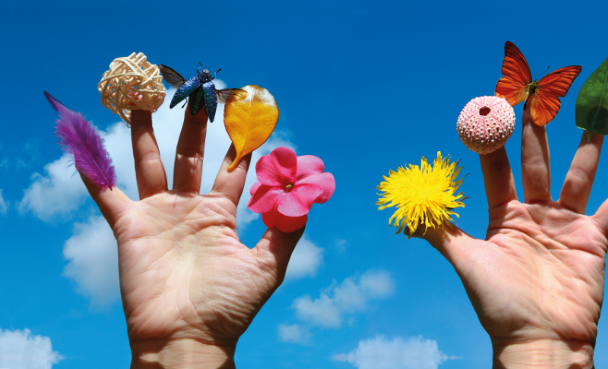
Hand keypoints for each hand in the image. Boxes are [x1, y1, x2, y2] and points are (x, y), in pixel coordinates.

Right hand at [81, 109, 302, 368]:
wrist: (187, 338)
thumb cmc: (229, 307)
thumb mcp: (267, 268)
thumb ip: (286, 233)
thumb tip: (306, 201)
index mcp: (221, 215)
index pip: (231, 169)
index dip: (239, 143)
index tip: (245, 114)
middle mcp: (190, 209)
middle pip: (191, 156)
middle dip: (195, 126)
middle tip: (198, 92)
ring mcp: (159, 215)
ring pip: (150, 164)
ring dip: (145, 133)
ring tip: (144, 100)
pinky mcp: (130, 228)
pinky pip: (108, 197)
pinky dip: (96, 176)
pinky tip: (86, 153)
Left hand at [418, 108, 607, 367]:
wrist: (538, 340)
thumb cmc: (498, 305)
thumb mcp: (466, 263)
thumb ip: (442, 235)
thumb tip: (406, 222)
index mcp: (503, 216)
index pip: (498, 168)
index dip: (494, 139)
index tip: (490, 108)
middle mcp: (534, 214)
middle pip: (537, 162)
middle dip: (537, 130)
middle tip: (536, 93)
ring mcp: (566, 225)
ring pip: (578, 174)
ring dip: (586, 143)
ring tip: (590, 108)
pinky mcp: (594, 240)